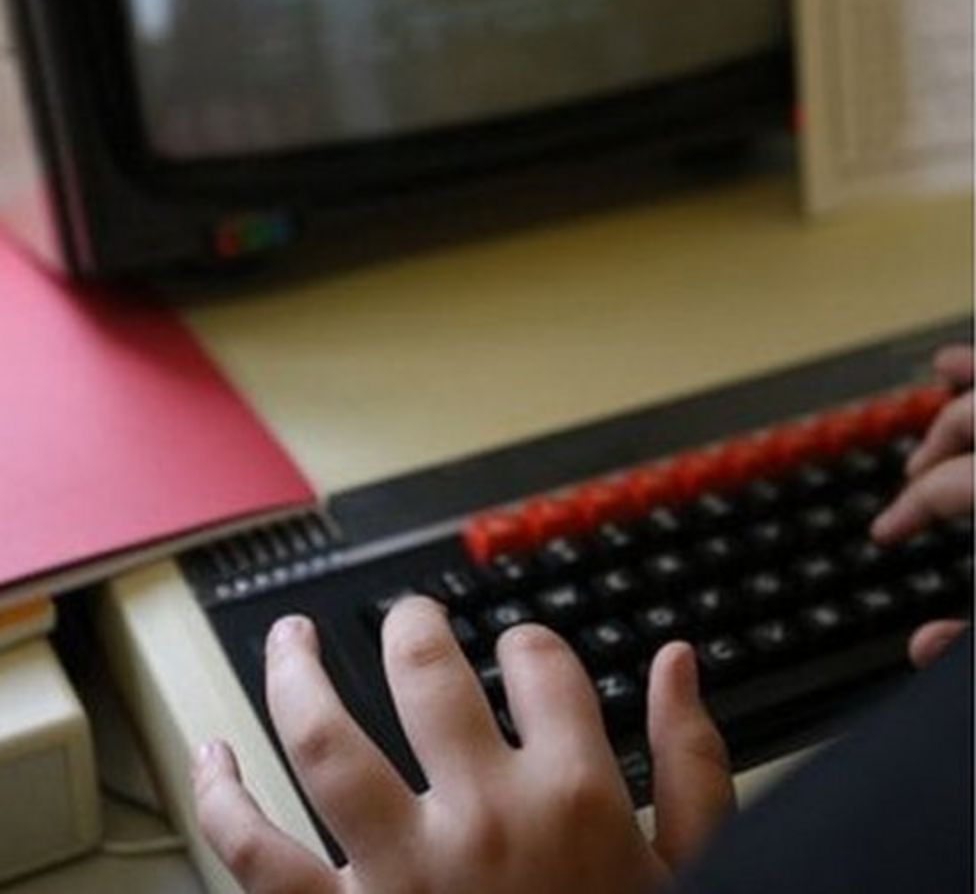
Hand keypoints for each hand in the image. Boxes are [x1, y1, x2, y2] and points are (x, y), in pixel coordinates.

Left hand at [193, 598, 734, 893]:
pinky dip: (220, 801)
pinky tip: (211, 757)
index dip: (529, 643)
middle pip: (425, 673)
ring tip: (290, 637)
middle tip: (411, 619)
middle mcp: (481, 819)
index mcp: (571, 798)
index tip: (521, 652)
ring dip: (294, 675)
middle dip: (413, 626)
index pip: (539, 663)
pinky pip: (255, 857)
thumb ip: (691, 761)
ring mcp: (400, 873)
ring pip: (323, 740)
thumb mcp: (688, 870)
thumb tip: (678, 662)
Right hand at [872, 345, 972, 667]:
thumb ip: (971, 639)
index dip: (906, 511)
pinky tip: (961, 362)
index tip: (886, 532)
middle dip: (931, 447)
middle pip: (969, 420)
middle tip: (912, 477)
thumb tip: (921, 646)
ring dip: (967, 385)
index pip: (945, 487)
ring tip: (943, 373)